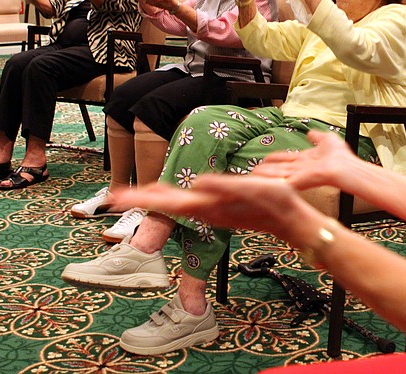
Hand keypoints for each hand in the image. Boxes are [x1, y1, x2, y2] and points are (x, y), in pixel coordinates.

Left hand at [110, 177, 312, 242]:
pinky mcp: (219, 209)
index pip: (166, 202)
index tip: (116, 197)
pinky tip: (169, 197)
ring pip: (174, 204)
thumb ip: (224, 187)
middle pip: (165, 203)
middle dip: (140, 199)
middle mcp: (205, 210)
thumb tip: (197, 182)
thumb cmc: (276, 205)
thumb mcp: (252, 189)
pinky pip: (187, 204)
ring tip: (134, 195)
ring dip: (153, 200)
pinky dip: (171, 200)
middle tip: (113, 196)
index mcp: (207, 206)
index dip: (140, 198)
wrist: (292, 223)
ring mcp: (211, 211)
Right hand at [251, 130, 361, 190]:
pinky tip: (263, 180)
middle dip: (267, 169)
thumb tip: (310, 132)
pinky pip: (283, 180)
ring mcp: (300, 175)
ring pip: (279, 175)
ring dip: (266, 175)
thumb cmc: (341, 156)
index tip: (265, 158)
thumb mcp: (328, 139)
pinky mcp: (300, 180)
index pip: (288, 159)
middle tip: (253, 169)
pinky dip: (272, 180)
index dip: (277, 158)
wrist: (347, 166)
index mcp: (307, 160)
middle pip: (281, 168)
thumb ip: (317, 137)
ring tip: (253, 174)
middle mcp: (302, 168)